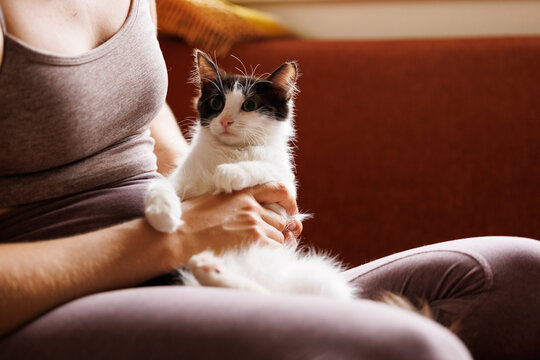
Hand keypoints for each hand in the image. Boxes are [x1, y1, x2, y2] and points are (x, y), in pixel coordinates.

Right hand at [173, 182, 302, 264]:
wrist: (176, 237)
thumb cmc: (186, 223)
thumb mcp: (213, 203)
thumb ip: (234, 206)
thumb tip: (247, 216)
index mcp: (241, 194)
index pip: (278, 189)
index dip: (289, 201)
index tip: (290, 211)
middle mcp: (251, 206)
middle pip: (280, 219)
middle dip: (274, 231)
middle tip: (259, 241)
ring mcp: (254, 223)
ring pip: (279, 236)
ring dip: (270, 245)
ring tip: (249, 251)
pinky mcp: (254, 240)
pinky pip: (275, 249)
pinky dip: (269, 255)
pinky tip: (252, 257)